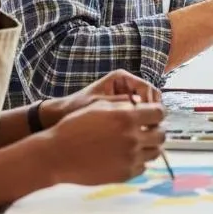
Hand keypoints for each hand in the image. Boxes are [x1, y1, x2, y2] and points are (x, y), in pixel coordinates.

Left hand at [43, 70, 160, 125]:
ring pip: (147, 107)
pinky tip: (136, 135)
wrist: (61, 116)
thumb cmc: (76, 108)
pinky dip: (140, 123)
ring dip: (147, 119)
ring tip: (143, 134)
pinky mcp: (125, 107)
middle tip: (149, 128)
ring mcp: (127, 96)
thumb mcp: (98, 105)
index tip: (148, 119)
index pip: (146, 87)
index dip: (151, 103)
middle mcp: (127, 84)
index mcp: (121, 78)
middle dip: (151, 112)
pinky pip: (139, 114)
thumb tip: (140, 106)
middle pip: (150, 96)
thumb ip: (119, 104)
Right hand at [43, 101, 166, 185]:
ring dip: (150, 146)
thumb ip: (124, 104)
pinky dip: (139, 161)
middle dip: (156, 130)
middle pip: (161, 134)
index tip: (152, 115)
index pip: (159, 113)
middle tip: (147, 130)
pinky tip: (128, 156)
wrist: (56, 155)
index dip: (157, 113)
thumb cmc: (75, 127)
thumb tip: (142, 103)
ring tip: (139, 144)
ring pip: (155, 152)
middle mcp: (132, 138)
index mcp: (128, 117)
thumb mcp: (99, 106)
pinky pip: (143, 167)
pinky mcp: (123, 174)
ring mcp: (129, 158)